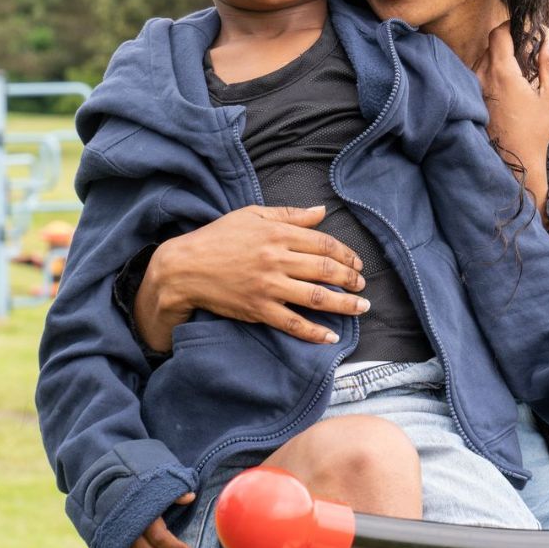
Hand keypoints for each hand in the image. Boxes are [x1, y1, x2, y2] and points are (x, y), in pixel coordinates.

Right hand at [114, 492, 196, 547]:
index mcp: (142, 514)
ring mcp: (115, 537)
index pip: (161, 537)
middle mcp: (128, 528)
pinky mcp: (106, 543)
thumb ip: (173, 493)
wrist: (107, 484)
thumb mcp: (157, 485)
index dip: (176, 547)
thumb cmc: (138, 486)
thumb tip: (191, 497)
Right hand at [134, 205, 368, 351]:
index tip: (357, 263)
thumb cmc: (219, 236)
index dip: (347, 254)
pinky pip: (292, 323)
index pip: (324, 244)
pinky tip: (331, 336)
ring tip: (361, 307)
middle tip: (362, 286)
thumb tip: (321, 211)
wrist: (185, 267)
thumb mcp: (253, 215)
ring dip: (344, 304)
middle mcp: (277, 259)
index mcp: (277, 233)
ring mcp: (268, 286)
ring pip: (316, 297)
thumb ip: (290, 215)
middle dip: (350, 279)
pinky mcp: (258, 309)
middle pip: (325, 270)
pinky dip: (314, 332)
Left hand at [473, 23, 548, 222]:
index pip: (499, 33)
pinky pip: (478, 74)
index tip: (524, 30)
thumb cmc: (535, 131)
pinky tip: (505, 87)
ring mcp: (473, 87)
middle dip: (508, 43)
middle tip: (526, 54)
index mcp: (502, 72)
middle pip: (491, 44)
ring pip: (483, 58)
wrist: (513, 161)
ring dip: (498, 58)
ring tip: (517, 73)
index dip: (511, 26)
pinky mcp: (470, 98)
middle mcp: (482, 76)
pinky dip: (490, 72)